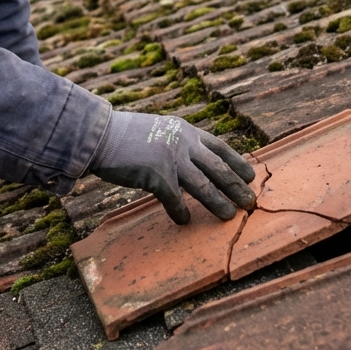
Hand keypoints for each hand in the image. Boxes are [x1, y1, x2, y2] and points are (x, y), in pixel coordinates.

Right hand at [89, 112, 255, 223]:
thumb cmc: (125, 134)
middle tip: (250, 202)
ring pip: (204, 186)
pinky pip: (175, 200)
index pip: (221, 147)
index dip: (237, 163)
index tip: (250, 175)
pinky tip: (182, 220)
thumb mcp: (159, 129)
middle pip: (219, 169)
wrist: (100, 134)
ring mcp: (171, 159)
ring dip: (218, 203)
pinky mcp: (157, 176)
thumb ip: (178, 141)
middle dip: (236, 187)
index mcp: (186, 131)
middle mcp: (183, 143)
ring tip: (228, 216)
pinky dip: (179, 212)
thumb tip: (192, 159)